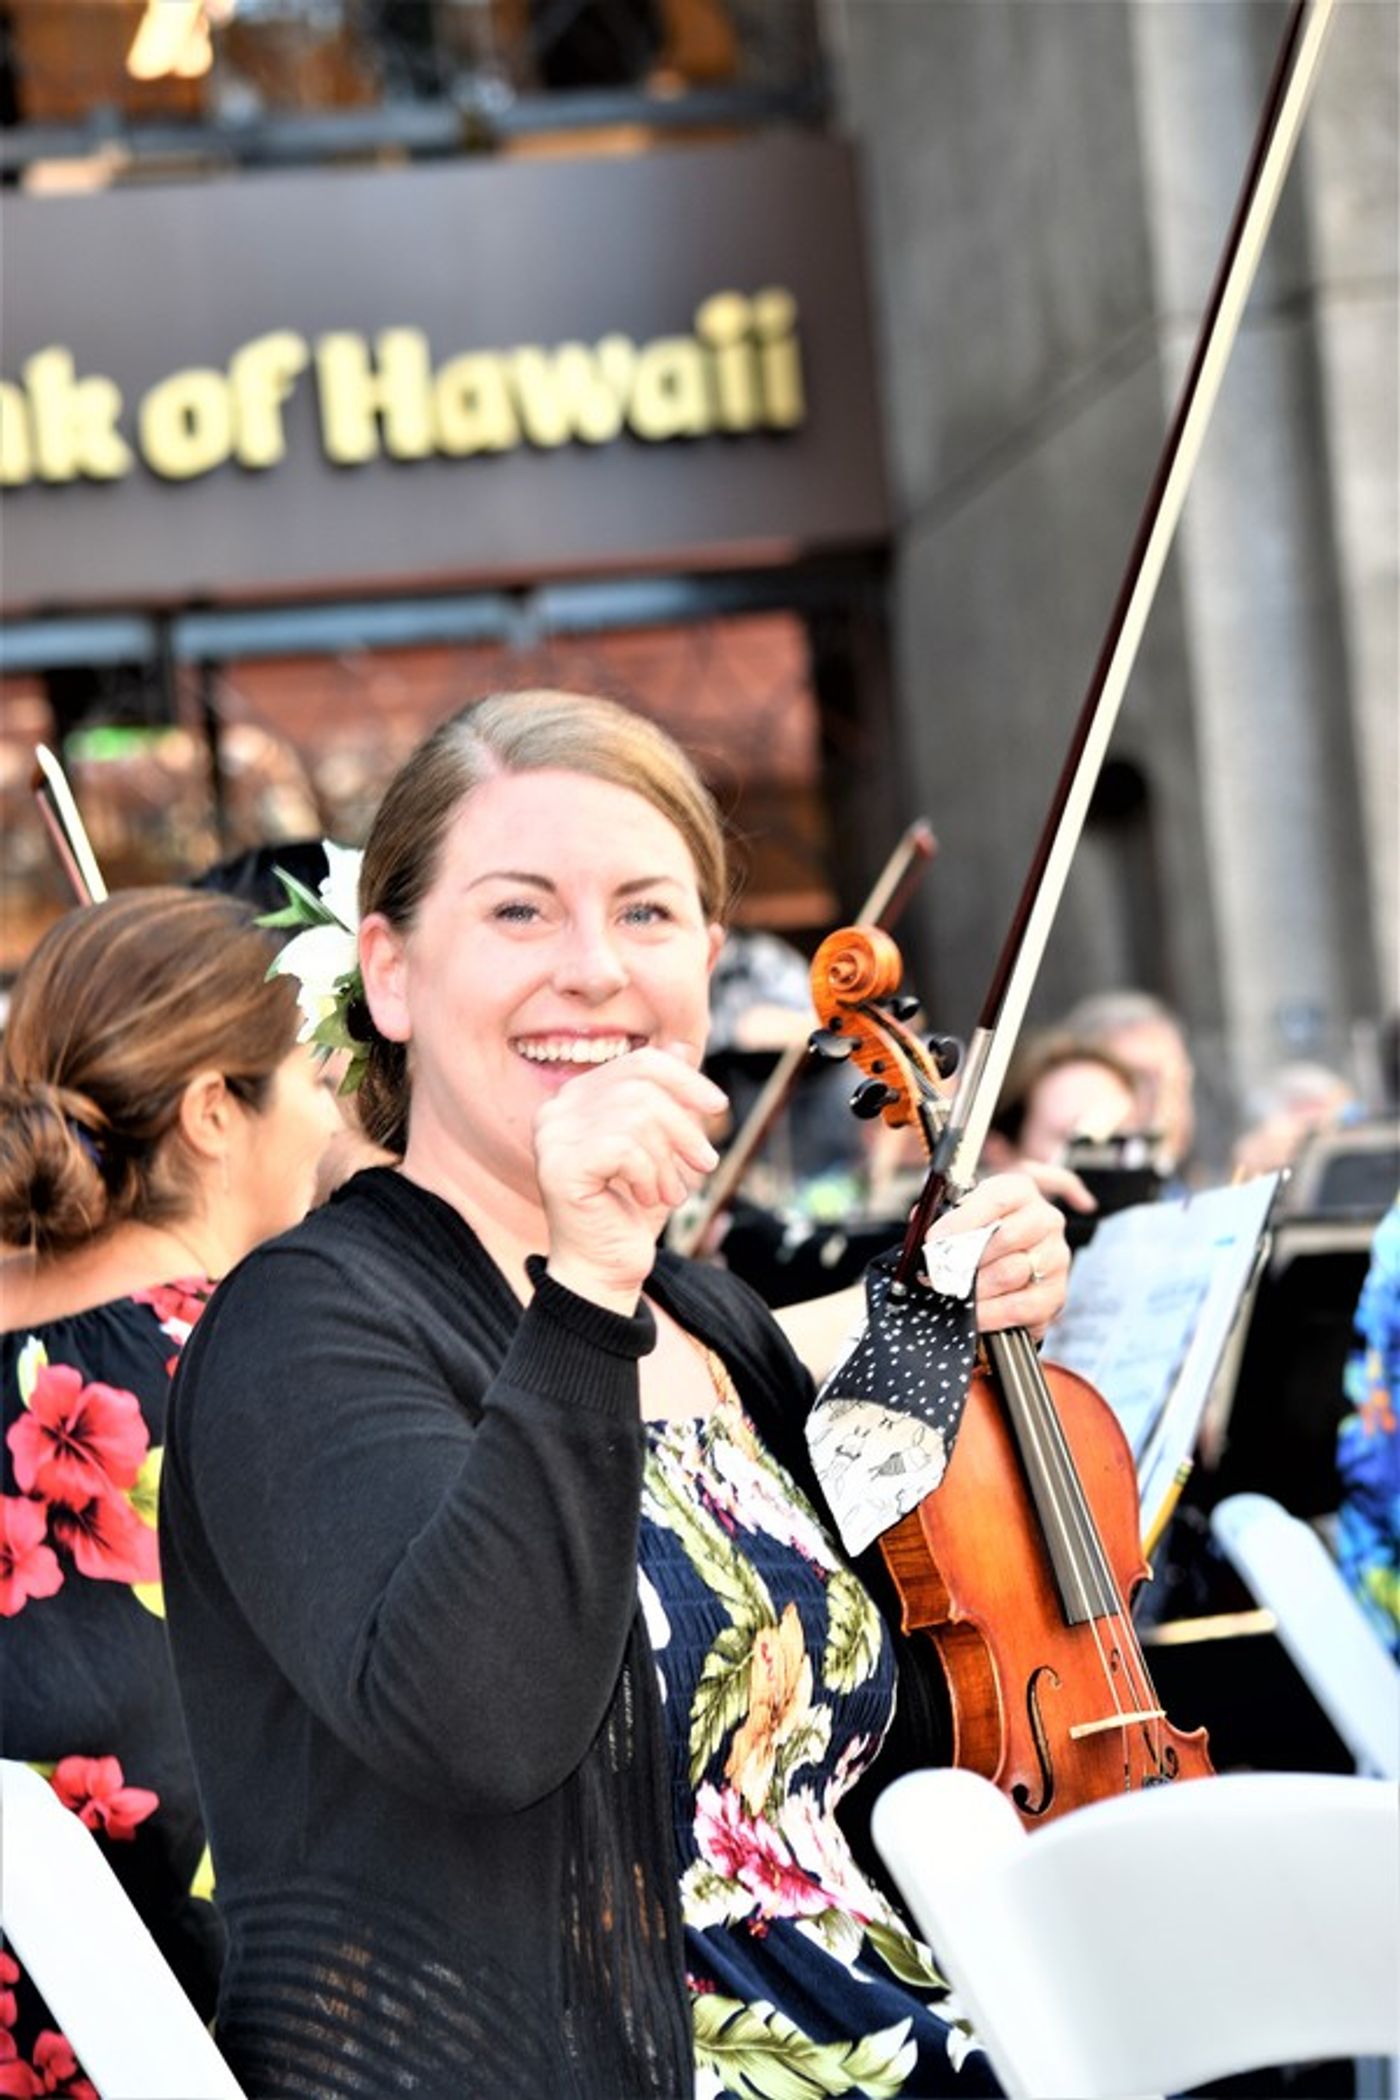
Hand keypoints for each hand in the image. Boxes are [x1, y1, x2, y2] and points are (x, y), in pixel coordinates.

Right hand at [534, 1044, 727, 1312]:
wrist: (606, 1268)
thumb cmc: (632, 1208)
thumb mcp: (661, 1146)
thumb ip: (666, 1098)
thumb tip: (683, 1046)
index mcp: (577, 1098)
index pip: (639, 1063)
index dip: (686, 1079)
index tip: (718, 1108)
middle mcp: (556, 1110)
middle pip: (642, 1086)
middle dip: (684, 1125)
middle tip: (705, 1164)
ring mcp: (552, 1136)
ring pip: (638, 1116)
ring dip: (668, 1159)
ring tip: (672, 1191)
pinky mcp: (559, 1166)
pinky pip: (625, 1148)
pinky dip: (650, 1175)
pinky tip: (647, 1197)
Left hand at [925, 1169, 1070, 1339]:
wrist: (1009, 1267)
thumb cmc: (982, 1236)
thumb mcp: (962, 1215)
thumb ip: (942, 1214)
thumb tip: (921, 1219)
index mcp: (1020, 1191)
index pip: (996, 1199)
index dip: (961, 1220)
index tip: (934, 1239)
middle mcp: (1045, 1219)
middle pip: (1006, 1238)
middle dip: (965, 1259)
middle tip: (939, 1273)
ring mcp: (1055, 1257)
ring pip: (1011, 1273)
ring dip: (974, 1287)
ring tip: (953, 1292)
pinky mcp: (1056, 1293)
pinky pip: (1020, 1306)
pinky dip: (991, 1313)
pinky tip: (973, 1314)